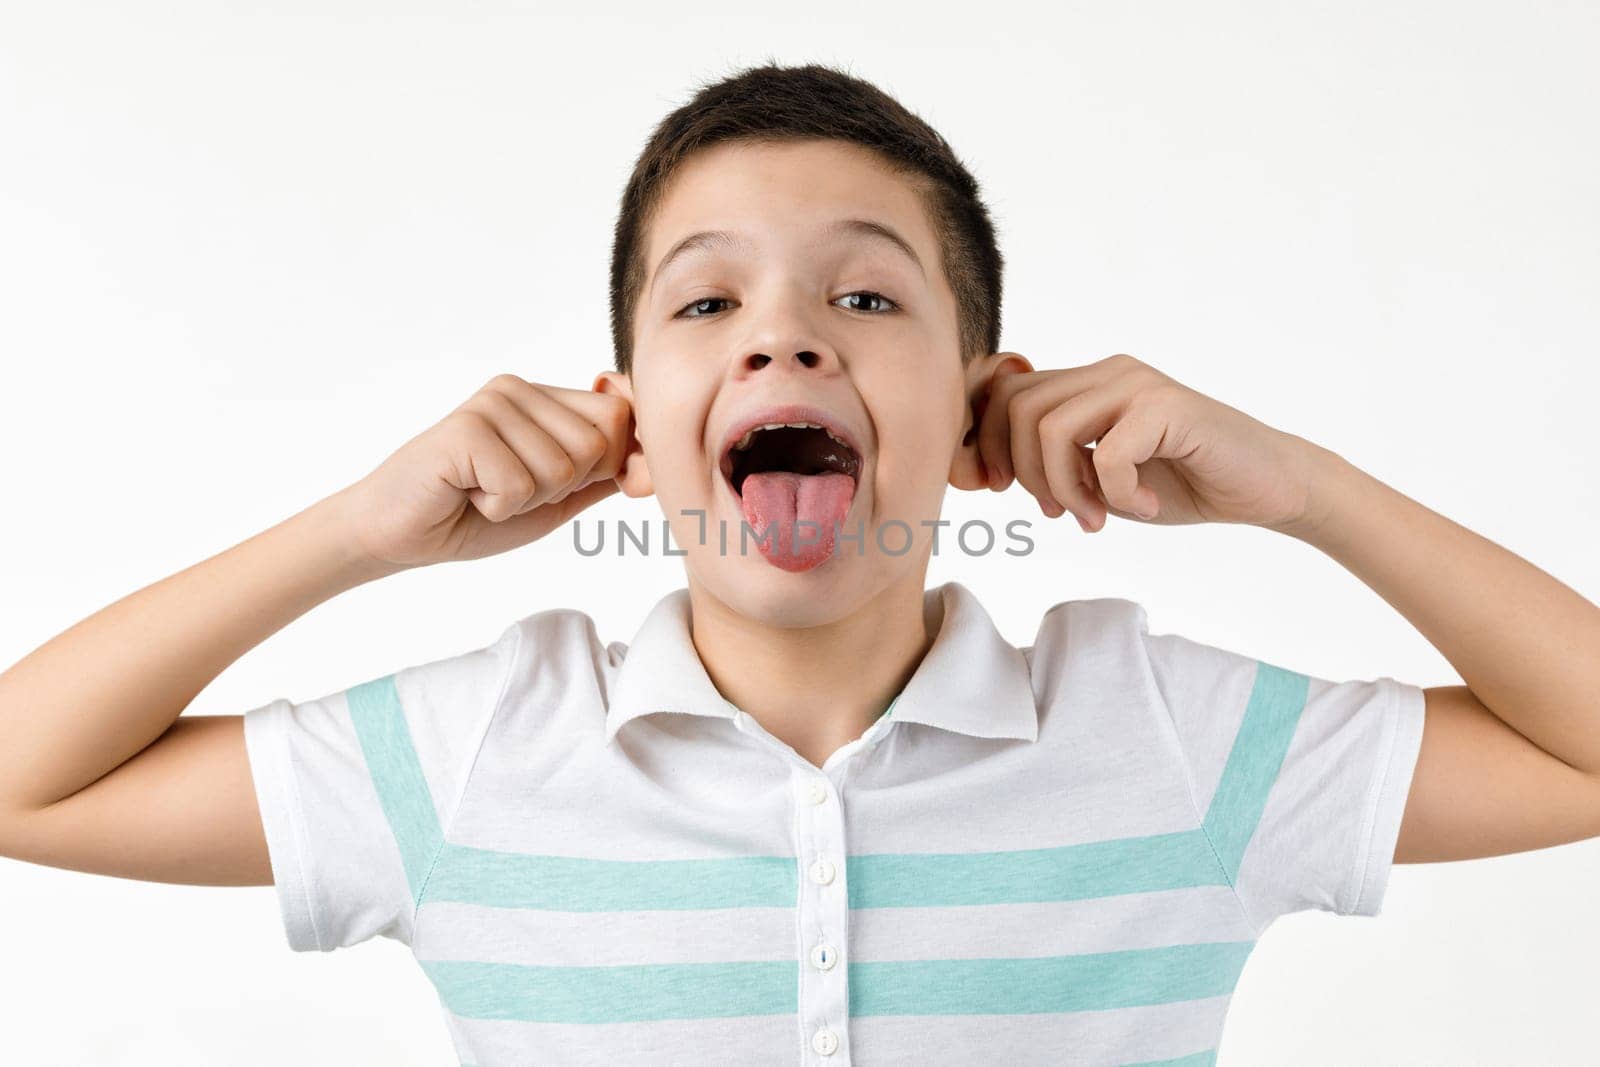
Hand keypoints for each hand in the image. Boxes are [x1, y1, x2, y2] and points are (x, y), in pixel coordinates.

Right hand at [333, 373, 634, 568]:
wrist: (398, 534)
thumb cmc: (473, 514)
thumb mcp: (556, 497)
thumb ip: (604, 474)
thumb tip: (656, 461)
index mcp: (545, 398)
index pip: (621, 419)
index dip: (608, 466)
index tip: (558, 486)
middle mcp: (520, 389)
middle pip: (599, 445)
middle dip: (562, 488)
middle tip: (509, 490)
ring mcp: (492, 403)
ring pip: (562, 469)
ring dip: (525, 500)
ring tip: (484, 491)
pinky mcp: (466, 427)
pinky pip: (519, 485)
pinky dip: (496, 507)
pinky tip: (465, 494)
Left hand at [975, 353, 1324, 533]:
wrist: (1263, 488)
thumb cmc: (1181, 484)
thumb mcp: (1098, 477)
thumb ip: (1052, 463)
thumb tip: (989, 470)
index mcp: (1086, 383)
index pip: (1004, 395)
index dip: (991, 447)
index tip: (1008, 492)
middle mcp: (1108, 372)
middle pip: (1017, 409)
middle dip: (1027, 474)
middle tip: (1063, 513)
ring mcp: (1137, 383)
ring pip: (1051, 429)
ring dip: (1065, 488)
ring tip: (1098, 516)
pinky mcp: (1167, 406)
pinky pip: (1107, 454)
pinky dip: (1117, 494)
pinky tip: (1144, 506)